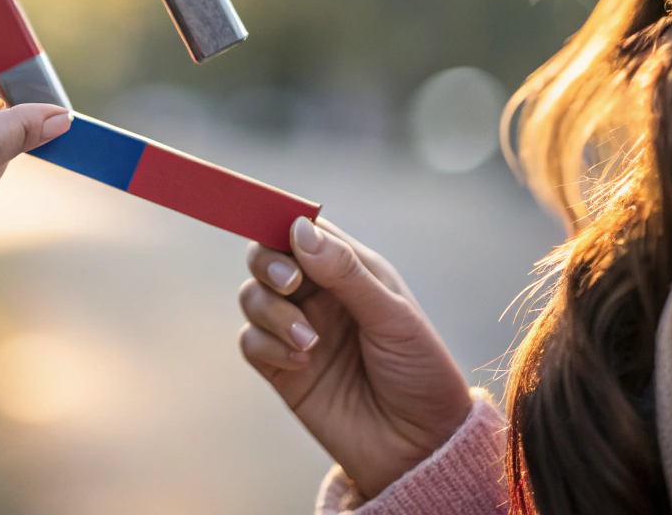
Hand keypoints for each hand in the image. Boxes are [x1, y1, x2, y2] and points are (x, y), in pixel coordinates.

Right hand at [238, 217, 471, 499]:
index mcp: (350, 271)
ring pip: (253, 296)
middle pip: (267, 256)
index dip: (286, 223)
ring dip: (273, 311)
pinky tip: (302, 362)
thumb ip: (345, 272)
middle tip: (290, 282)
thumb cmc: (420, 374)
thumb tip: (299, 228)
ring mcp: (297, 330)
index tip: (282, 231)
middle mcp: (319, 295)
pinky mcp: (281, 369)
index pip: (304, 230)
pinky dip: (269, 345)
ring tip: (310, 341)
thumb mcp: (393, 318)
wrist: (420, 447)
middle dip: (268, 262)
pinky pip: (251, 341)